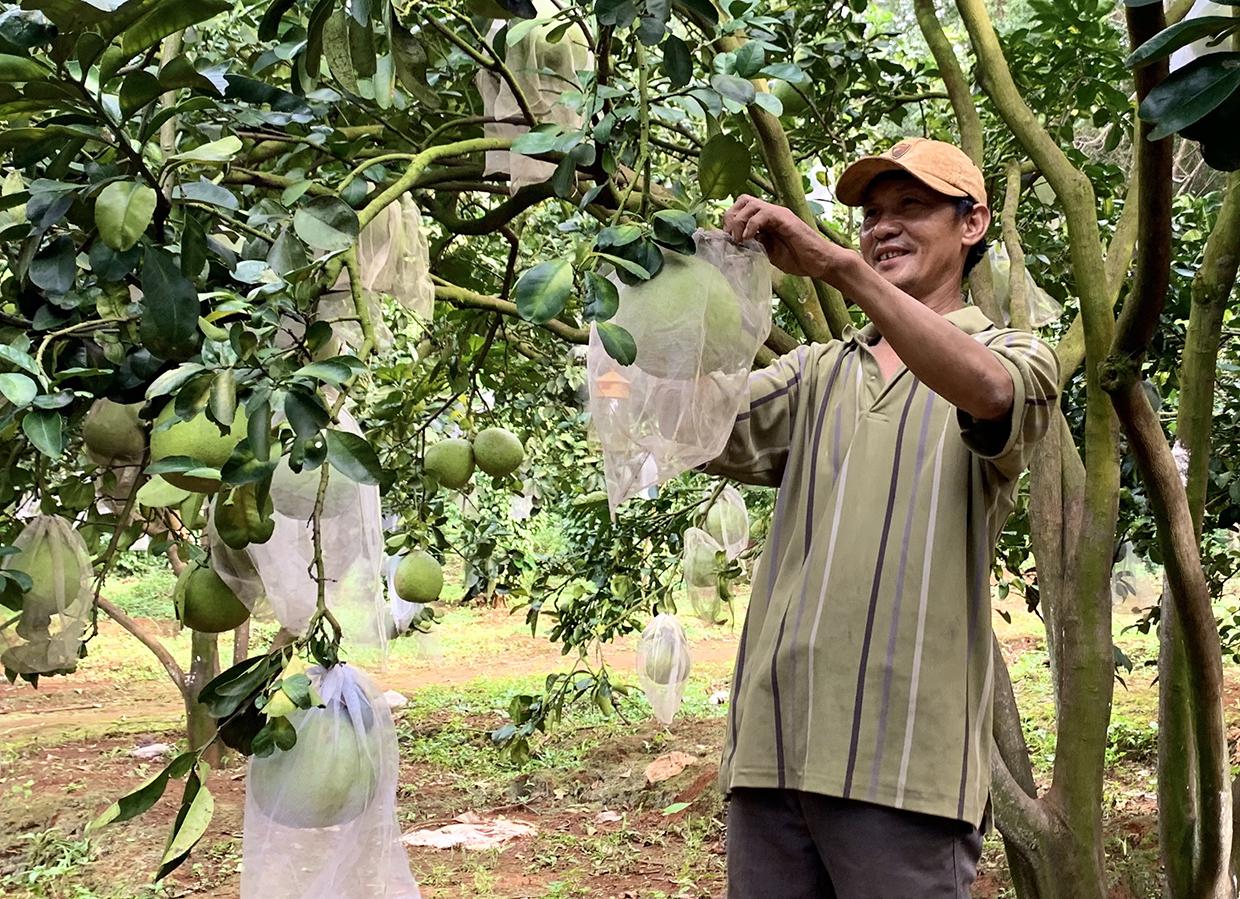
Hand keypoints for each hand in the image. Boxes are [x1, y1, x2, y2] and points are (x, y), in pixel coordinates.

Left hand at [722, 195, 853, 279]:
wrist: (820, 262)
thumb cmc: (798, 259)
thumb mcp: (768, 253)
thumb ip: (754, 245)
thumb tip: (734, 244)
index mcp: (765, 220)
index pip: (740, 208)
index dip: (729, 222)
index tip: (728, 240)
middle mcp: (771, 212)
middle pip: (742, 200)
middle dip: (731, 218)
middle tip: (732, 238)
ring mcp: (778, 213)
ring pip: (749, 203)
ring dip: (739, 221)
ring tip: (739, 240)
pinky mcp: (785, 218)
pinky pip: (763, 213)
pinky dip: (751, 225)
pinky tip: (749, 239)